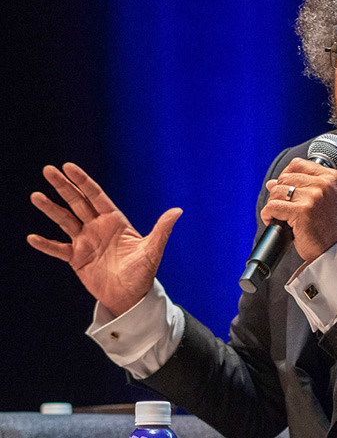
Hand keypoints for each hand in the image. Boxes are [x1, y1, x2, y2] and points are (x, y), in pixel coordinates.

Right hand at [27, 163, 181, 316]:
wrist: (131, 295)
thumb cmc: (144, 271)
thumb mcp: (152, 250)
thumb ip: (162, 229)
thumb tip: (178, 211)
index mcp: (114, 221)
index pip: (95, 196)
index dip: (82, 181)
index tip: (68, 167)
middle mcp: (97, 227)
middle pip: (77, 202)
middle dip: (63, 186)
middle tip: (48, 170)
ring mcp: (85, 241)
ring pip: (65, 220)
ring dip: (51, 209)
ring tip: (36, 196)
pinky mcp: (76, 258)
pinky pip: (57, 249)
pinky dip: (46, 244)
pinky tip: (32, 237)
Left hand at [259, 158, 336, 261]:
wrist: (333, 249)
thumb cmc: (328, 227)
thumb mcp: (322, 200)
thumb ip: (302, 186)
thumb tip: (272, 182)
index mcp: (331, 177)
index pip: (297, 164)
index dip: (287, 177)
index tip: (288, 191)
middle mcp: (324, 184)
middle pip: (284, 178)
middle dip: (280, 193)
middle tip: (288, 208)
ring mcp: (314, 196)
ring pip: (276, 191)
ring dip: (274, 205)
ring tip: (284, 216)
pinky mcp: (302, 211)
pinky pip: (272, 207)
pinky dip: (268, 215)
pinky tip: (277, 222)